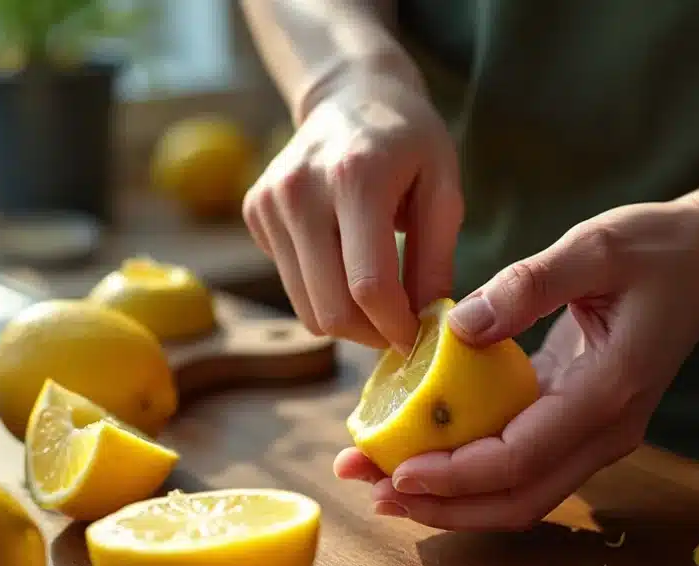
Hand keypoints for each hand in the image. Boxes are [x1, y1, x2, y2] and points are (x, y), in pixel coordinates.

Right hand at [242, 71, 463, 349]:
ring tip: (379, 301)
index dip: (397, 327)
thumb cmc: (408, 141)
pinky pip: (292, 285)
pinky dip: (324, 291)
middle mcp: (300, 191)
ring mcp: (269, 203)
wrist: (350, 94)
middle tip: (400, 329)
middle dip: (372, 335)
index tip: (420, 338)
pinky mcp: (255, 213)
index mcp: (354, 178)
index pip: (369, 286)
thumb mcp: (443, 188)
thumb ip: (437, 259)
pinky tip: (345, 260)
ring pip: (307, 309)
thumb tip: (429, 324)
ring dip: (348, 322)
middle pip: (330, 309)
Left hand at [334, 198, 698, 529]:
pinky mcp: (580, 427)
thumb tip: (459, 328)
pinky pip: (522, 470)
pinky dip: (471, 476)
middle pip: (518, 500)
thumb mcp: (595, 246)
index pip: (522, 457)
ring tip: (382, 488)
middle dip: (442, 507)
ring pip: (519, 496)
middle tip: (372, 494)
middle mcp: (606, 431)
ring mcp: (596, 436)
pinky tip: (423, 457)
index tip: (397, 470)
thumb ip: (530, 285)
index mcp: (609, 392)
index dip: (456, 474)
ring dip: (451, 502)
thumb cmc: (656, 247)